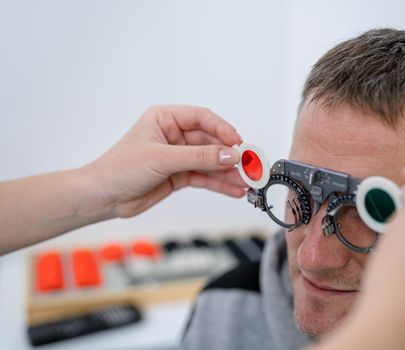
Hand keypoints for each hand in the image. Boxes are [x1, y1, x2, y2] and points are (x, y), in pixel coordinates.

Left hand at [83, 105, 246, 218]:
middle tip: (249, 165)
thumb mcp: (161, 159)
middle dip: (230, 155)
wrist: (103, 197)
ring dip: (228, 172)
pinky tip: (234, 189)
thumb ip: (198, 157)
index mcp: (165, 119)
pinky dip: (220, 183)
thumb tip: (230, 155)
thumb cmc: (120, 169)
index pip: (202, 118)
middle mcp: (174, 135)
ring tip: (247, 182)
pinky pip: (205, 177)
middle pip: (210, 142)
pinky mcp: (180, 175)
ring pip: (210, 161)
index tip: (238, 143)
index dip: (222, 129)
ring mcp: (178, 156)